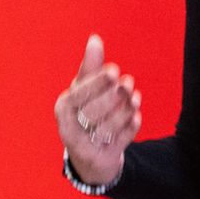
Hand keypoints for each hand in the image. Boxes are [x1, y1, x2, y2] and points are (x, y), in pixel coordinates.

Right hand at [54, 34, 141, 186]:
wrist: (89, 156)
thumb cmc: (86, 113)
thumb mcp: (85, 90)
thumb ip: (91, 66)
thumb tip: (95, 39)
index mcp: (63, 108)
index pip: (79, 94)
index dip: (97, 82)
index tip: (114, 70)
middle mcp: (69, 129)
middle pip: (93, 111)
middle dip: (113, 96)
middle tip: (128, 83)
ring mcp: (84, 147)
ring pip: (107, 127)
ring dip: (124, 110)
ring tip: (135, 98)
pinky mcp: (101, 159)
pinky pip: (118, 142)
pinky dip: (129, 128)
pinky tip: (136, 116)